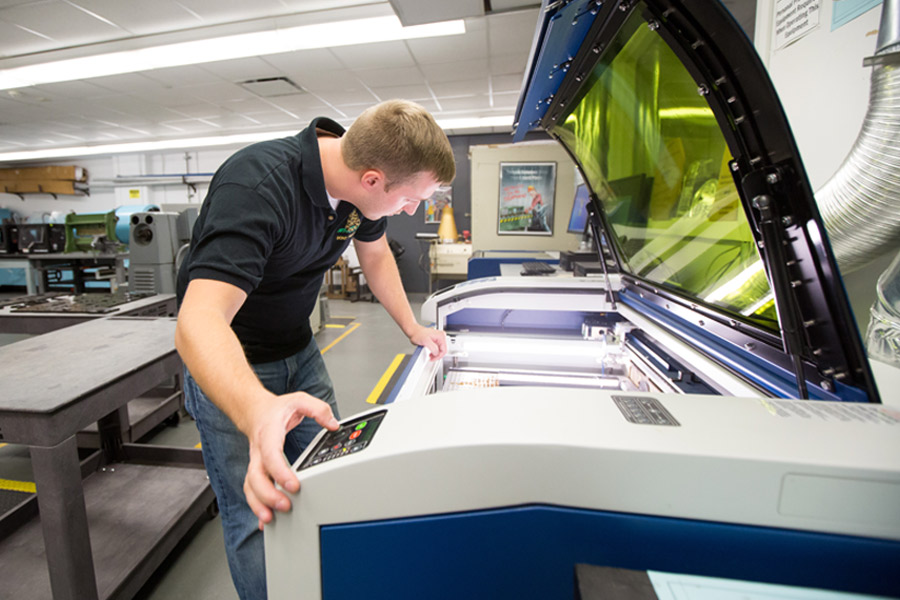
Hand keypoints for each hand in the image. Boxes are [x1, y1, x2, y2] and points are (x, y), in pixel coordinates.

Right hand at [242, 391, 338, 529]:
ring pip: (250, 487)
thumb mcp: (298, 400)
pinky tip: (264, 520)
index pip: (271, 456)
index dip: (280, 472)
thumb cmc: (276, 410)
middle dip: (268, 495)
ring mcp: (256, 464)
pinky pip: (252, 491)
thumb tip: (333, 423)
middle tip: (285, 506)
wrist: (255, 411)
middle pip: (255, 477)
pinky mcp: (257, 472)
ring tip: (270, 519)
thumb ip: (317, 409)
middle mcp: (259, 452)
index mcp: (268, 436)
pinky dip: (256, 507)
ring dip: (259, 504)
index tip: (294, 486)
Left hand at [408, 324, 446, 360]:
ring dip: (436, 355)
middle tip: (432, 359)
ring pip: (440, 350)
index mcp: (441, 336)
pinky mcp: (436, 341)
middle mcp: (441, 337)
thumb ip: (433, 348)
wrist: (414, 332)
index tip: (433, 359)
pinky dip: (434, 352)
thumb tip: (436, 353)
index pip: (444, 350)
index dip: (439, 356)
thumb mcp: (426, 341)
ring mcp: (439, 339)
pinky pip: (437, 349)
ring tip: (431, 357)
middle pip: (443, 350)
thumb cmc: (418, 334)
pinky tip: (431, 354)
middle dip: (437, 356)